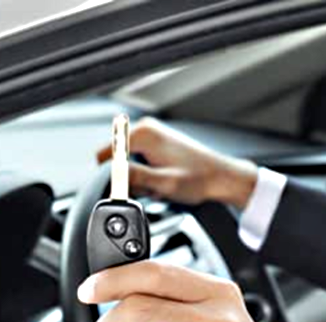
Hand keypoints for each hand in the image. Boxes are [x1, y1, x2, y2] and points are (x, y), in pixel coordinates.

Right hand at [96, 118, 257, 209]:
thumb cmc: (199, 179)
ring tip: (159, 186)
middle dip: (129, 179)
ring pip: (128, 163)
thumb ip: (135, 177)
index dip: (114, 177)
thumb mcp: (163, 184)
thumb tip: (112, 174)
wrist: (221, 178)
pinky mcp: (158, 143)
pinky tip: (162, 181)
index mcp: (143, 133)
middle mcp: (145, 128)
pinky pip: (139, 162)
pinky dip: (147, 175)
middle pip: (116, 160)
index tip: (132, 189)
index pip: (104, 156)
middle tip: (151, 188)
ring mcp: (152, 134)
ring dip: (140, 179)